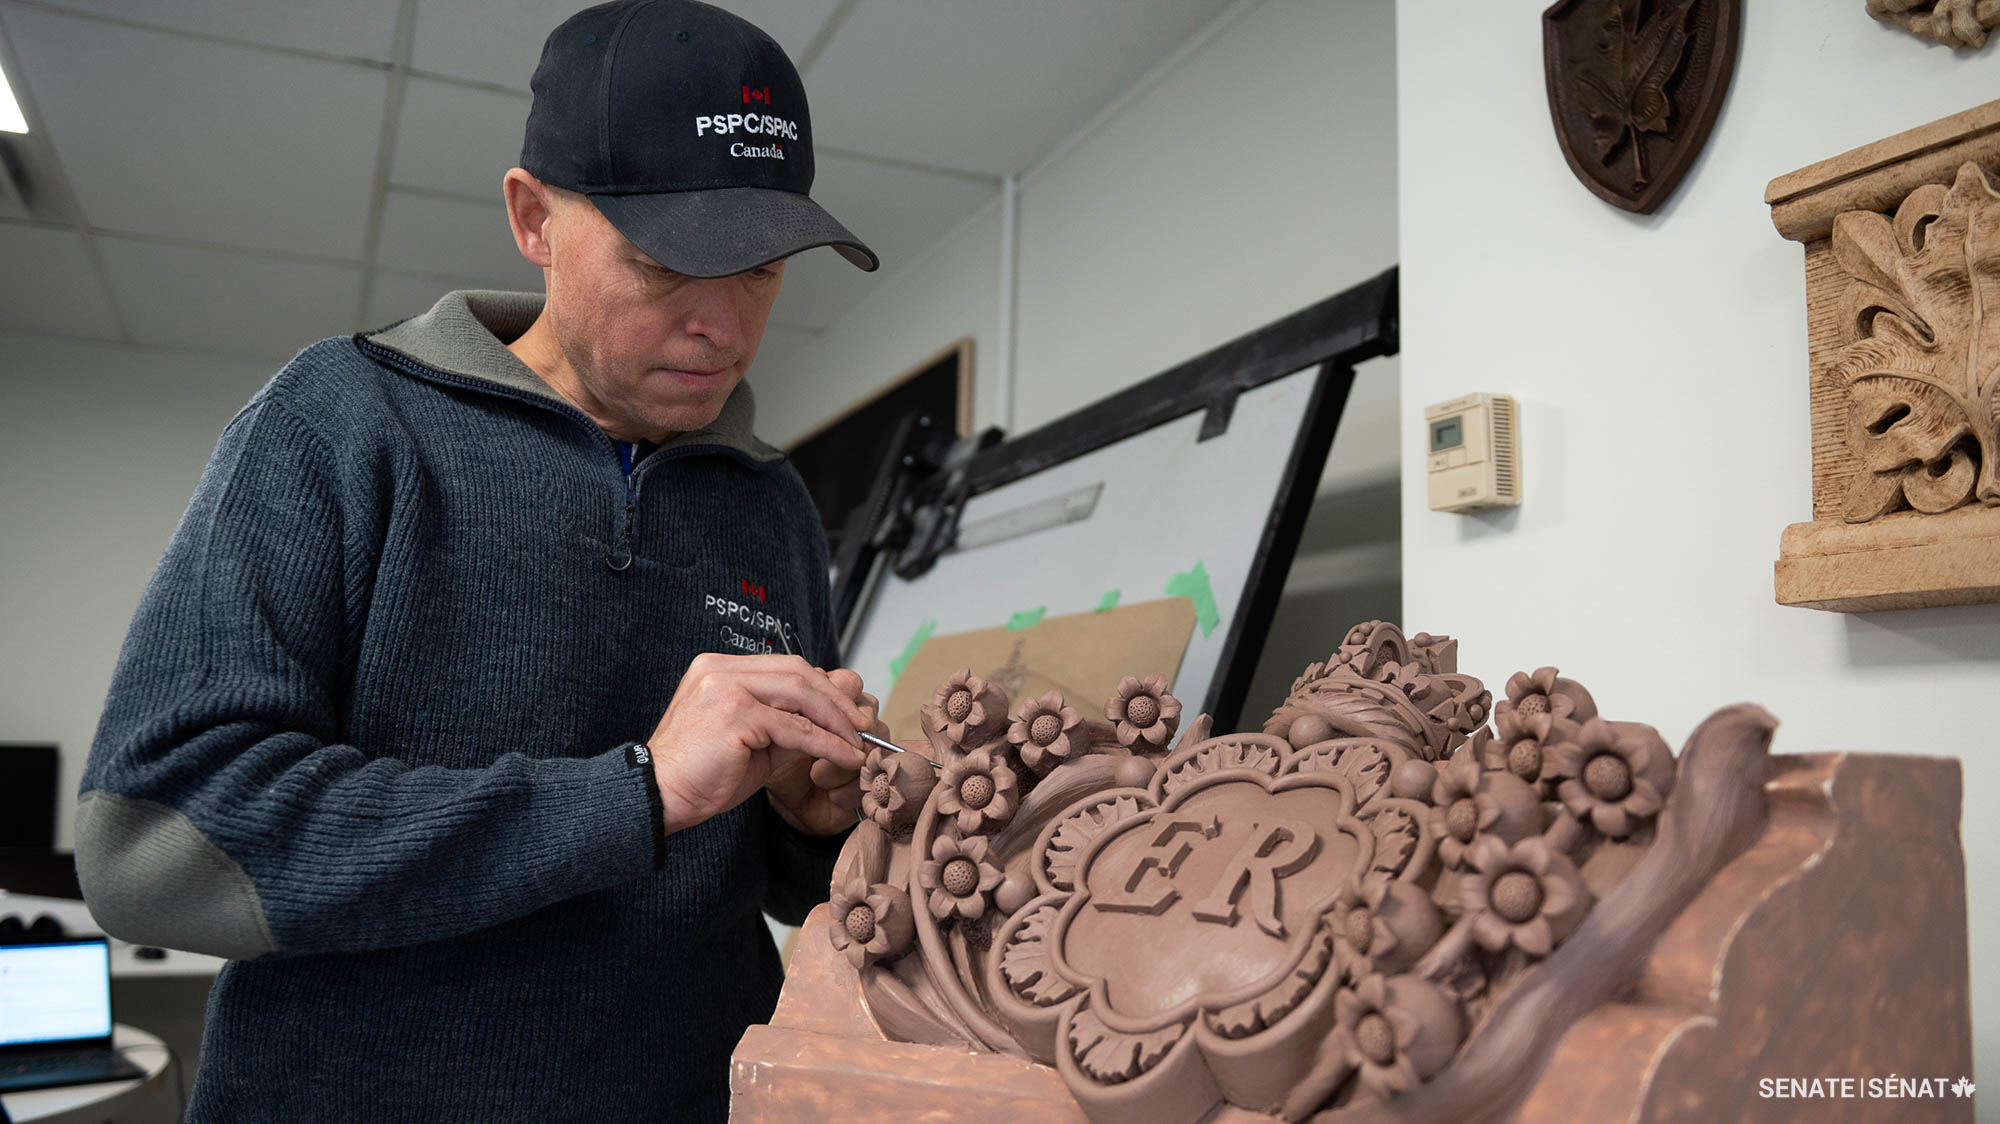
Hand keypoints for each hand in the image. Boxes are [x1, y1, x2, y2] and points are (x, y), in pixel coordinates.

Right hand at [644, 653, 868, 834]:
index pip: (785, 666)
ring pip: (800, 694)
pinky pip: (795, 727)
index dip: (822, 687)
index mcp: (718, 668)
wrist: (658, 797)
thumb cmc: (698, 774)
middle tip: (860, 724)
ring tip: (857, 741)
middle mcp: (720, 669)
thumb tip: (830, 724)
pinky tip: (844, 755)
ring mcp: (726, 688)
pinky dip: (826, 742)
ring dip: (836, 719)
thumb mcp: (749, 740)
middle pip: (797, 672)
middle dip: (835, 699)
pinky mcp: (735, 715)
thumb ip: (784, 724)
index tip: (846, 711)